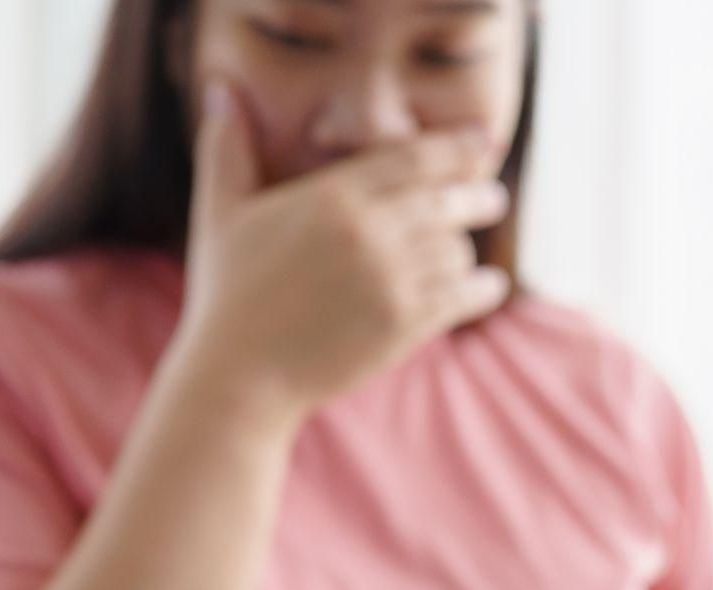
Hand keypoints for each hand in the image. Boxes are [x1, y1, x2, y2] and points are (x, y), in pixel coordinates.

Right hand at [169, 78, 512, 423]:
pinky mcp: (402, 325)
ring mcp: (389, 280)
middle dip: (478, 197)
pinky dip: (480, 290)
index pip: (414, 158)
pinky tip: (488, 287)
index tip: (483, 145)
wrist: (239, 376)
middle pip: (447, 201)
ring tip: (464, 255)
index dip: (457, 149)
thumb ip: (227, 150)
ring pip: (455, 251)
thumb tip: (220, 91)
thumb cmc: (226, 294)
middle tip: (492, 199)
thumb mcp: (219, 213)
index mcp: (332, 196)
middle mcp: (368, 232)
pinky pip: (460, 297)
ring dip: (464, 251)